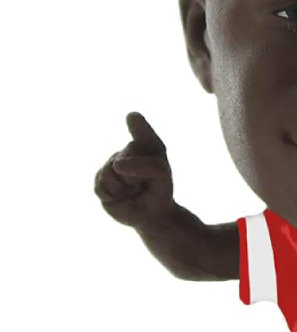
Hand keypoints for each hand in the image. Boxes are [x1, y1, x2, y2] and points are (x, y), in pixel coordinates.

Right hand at [94, 112, 174, 228]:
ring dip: (124, 188)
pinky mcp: (100, 180)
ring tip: (132, 191)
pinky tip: (120, 196)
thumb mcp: (161, 177)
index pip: (143, 136)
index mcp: (146, 145)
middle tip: (144, 185)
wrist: (151, 214)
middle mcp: (127, 151)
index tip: (132, 117)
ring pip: (111, 172)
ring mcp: (112, 164)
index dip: (137, 126)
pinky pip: (101, 185)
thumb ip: (146, 166)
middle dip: (136, 177)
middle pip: (125, 158)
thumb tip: (116, 164)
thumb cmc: (159, 191)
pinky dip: (112, 195)